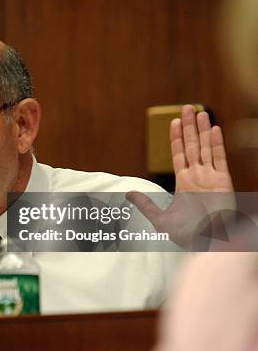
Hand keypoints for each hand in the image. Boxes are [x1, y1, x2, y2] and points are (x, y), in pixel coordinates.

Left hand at [128, 105, 233, 248]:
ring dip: (202, 129)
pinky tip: (214, 129)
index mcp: (184, 182)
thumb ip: (145, 204)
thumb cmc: (188, 234)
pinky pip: (219, 158)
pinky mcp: (222, 181)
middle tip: (186, 107)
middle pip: (192, 145)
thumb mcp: (160, 218)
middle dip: (189, 126)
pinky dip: (216, 143)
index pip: (179, 153)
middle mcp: (198, 176)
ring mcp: (211, 177)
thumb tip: (128, 194)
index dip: (176, 137)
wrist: (207, 243)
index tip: (173, 121)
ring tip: (199, 112)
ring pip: (206, 147)